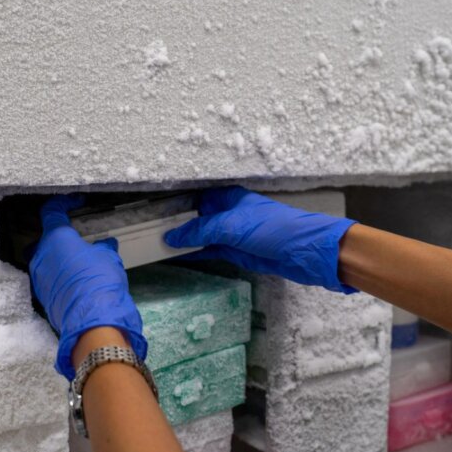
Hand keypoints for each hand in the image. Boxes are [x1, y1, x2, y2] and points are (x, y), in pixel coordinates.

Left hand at [29, 195, 147, 379]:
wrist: (92, 323)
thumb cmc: (101, 280)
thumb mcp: (109, 258)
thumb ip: (103, 248)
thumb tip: (105, 244)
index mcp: (55, 238)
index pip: (52, 212)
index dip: (63, 203)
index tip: (76, 202)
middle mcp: (41, 255)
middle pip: (45, 237)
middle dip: (59, 235)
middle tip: (77, 237)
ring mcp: (39, 277)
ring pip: (45, 259)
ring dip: (59, 257)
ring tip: (79, 261)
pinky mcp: (42, 296)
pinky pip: (49, 277)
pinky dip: (60, 274)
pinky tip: (77, 279)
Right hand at [164, 186, 357, 293]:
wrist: (305, 252)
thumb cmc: (273, 229)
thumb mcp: (232, 226)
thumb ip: (200, 231)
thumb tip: (171, 235)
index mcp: (228, 197)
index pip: (194, 196)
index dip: (174, 203)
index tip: (151, 212)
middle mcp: (227, 212)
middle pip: (195, 216)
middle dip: (175, 222)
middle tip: (146, 229)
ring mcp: (231, 232)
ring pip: (200, 234)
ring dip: (183, 239)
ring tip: (155, 243)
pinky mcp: (236, 251)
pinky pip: (209, 249)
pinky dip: (194, 252)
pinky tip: (176, 254)